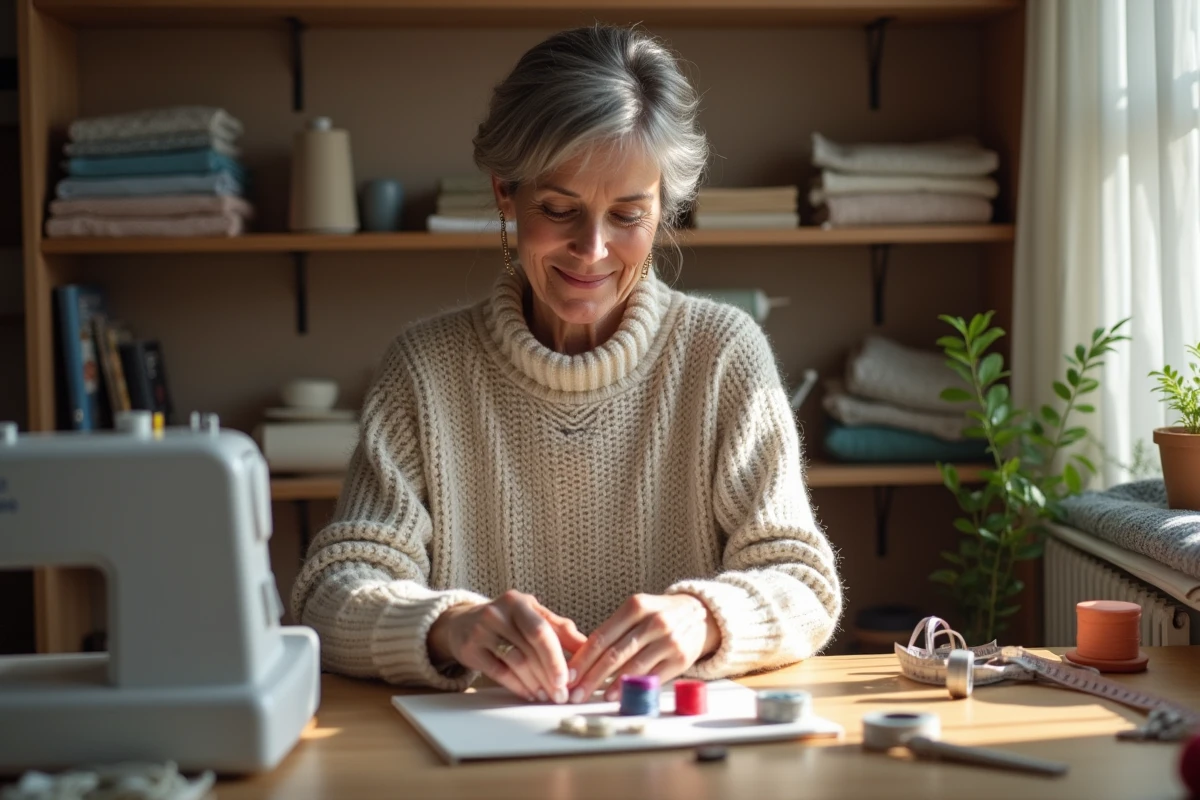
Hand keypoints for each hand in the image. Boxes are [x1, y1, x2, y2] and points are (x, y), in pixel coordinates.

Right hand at [428, 590, 586, 702]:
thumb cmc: (507, 621)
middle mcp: (497, 613)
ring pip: (515, 663)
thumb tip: (589, 647)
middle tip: (561, 694)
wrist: (462, 623)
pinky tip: (530, 694)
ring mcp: (481, 631)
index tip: (569, 678)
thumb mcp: (532, 616)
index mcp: (518, 602)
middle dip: (549, 675)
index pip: (541, 630)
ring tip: (547, 696)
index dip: (556, 656)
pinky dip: (518, 686)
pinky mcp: (470, 650)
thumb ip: (560, 629)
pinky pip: (499, 673)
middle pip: (529, 649)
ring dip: (535, 683)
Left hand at [566, 593, 720, 702]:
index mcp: (636, 606)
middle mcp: (653, 621)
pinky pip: (651, 676)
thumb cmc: (658, 614)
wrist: (700, 614)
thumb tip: (581, 659)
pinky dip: (632, 687)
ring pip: (631, 666)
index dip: (582, 658)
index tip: (567, 674)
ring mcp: (669, 640)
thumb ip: (614, 631)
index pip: (602, 636)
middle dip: (589, 676)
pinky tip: (616, 695)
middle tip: (572, 692)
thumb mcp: (637, 611)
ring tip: (589, 696)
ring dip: (607, 684)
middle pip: (614, 653)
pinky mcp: (681, 658)